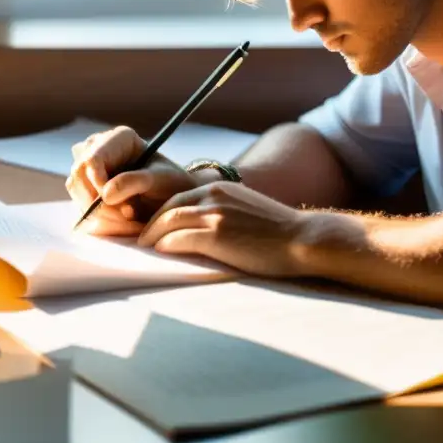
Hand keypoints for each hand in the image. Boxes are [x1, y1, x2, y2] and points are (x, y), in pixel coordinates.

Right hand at [65, 125, 202, 235]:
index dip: (97, 183)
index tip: (113, 201)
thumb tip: (105, 194)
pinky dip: (102, 221)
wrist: (171, 198)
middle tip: (128, 215)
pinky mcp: (87, 190)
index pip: (92, 159)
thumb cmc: (170, 182)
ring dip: (102, 214)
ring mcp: (90, 169)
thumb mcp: (159, 179)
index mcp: (118, 138)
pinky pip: (83, 207)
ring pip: (78, 194)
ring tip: (130, 219)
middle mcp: (99, 149)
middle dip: (100, 202)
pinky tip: (124, 223)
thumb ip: (135, 182)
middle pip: (79, 176)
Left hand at [137, 181, 309, 277]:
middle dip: (149, 225)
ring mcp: (214, 214)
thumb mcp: (245, 209)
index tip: (151, 229)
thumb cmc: (278, 232)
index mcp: (219, 188)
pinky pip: (179, 239)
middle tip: (139, 241)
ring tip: (144, 250)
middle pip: (167, 208)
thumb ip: (223, 212)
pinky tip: (160, 254)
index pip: (177, 198)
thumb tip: (202, 229)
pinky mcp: (216, 235)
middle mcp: (213, 196)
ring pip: (168, 222)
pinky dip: (165, 246)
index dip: (160, 214)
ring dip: (151, 237)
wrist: (303, 238)